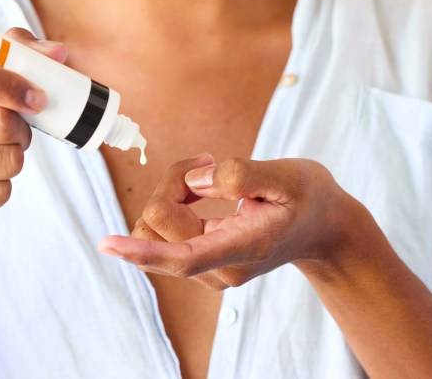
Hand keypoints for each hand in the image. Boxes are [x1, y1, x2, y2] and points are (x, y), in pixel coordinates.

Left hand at [99, 154, 359, 289]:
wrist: (323, 228)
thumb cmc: (309, 199)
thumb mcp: (291, 176)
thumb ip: (242, 175)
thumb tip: (196, 182)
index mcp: (244, 248)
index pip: (185, 257)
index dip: (144, 250)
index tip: (108, 245)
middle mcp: (220, 268)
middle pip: (161, 223)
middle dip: (173, 182)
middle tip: (208, 163)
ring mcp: (209, 269)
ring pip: (154, 226)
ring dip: (169, 192)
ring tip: (206, 176)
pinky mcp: (200, 261)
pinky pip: (161, 230)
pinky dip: (172, 200)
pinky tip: (199, 190)